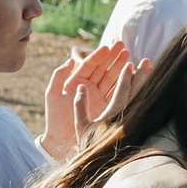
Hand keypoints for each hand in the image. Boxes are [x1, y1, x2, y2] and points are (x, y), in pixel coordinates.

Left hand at [40, 40, 133, 158]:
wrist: (59, 141)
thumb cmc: (54, 119)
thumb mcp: (52, 95)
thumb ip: (58, 76)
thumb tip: (71, 59)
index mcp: (76, 83)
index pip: (89, 66)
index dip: (99, 56)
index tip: (108, 46)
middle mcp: (89, 89)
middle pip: (103, 70)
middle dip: (113, 58)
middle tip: (123, 46)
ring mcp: (98, 99)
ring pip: (112, 81)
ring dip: (122, 70)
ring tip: (131, 57)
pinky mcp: (105, 110)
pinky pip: (117, 95)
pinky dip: (126, 86)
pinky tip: (134, 76)